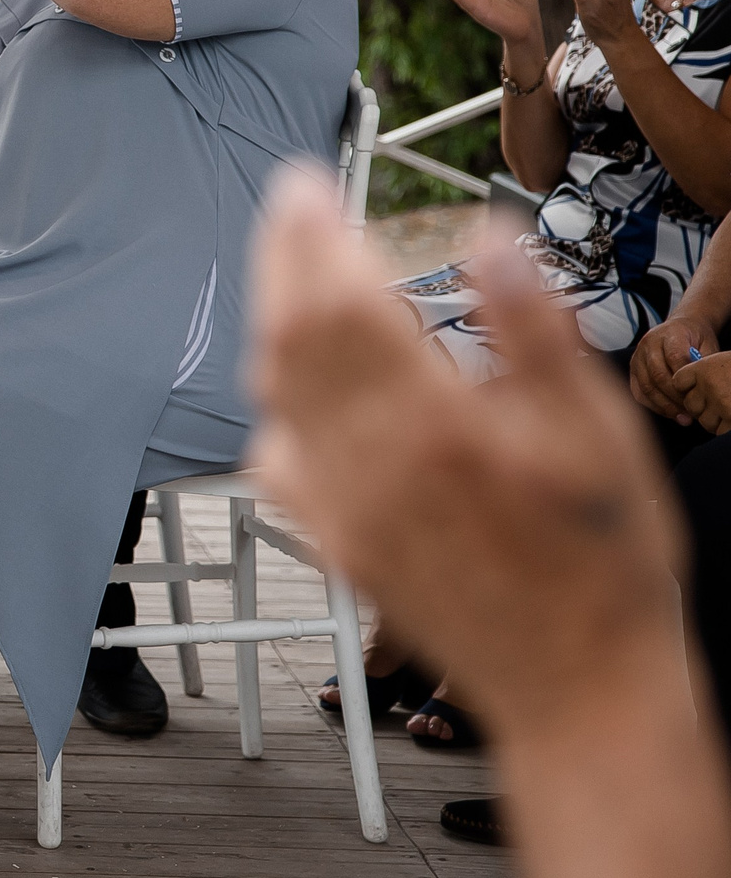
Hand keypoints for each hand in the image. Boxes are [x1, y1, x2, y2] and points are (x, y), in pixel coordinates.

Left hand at [247, 171, 684, 741]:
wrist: (578, 692)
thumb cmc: (603, 564)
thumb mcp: (598, 432)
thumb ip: (531, 327)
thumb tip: (486, 236)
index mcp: (429, 425)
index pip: (341, 303)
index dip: (314, 236)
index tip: (307, 185)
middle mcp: (364, 464)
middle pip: (290, 337)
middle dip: (283, 259)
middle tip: (290, 205)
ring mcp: (338, 508)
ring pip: (273, 393)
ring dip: (275, 321)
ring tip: (294, 273)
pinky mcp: (334, 543)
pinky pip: (277, 458)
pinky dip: (277, 403)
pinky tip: (299, 388)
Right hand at [628, 316, 714, 423]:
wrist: (681, 327)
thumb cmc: (696, 339)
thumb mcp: (707, 345)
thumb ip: (703, 363)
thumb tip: (701, 385)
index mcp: (670, 334)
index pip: (675, 359)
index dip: (686, 380)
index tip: (699, 395)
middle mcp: (649, 343)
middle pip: (658, 375)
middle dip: (676, 398)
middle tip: (692, 412)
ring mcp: (637, 356)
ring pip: (646, 386)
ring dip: (665, 406)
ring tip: (683, 418)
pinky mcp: (632, 368)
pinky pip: (638, 392)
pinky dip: (654, 406)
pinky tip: (669, 413)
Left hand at [678, 357, 730, 436]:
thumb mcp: (726, 363)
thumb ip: (709, 374)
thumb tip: (689, 390)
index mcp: (706, 367)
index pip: (679, 382)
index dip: (688, 388)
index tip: (698, 390)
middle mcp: (710, 385)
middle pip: (690, 405)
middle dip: (702, 408)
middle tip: (718, 404)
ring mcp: (722, 404)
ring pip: (704, 421)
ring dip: (714, 420)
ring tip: (728, 411)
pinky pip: (718, 431)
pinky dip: (725, 428)